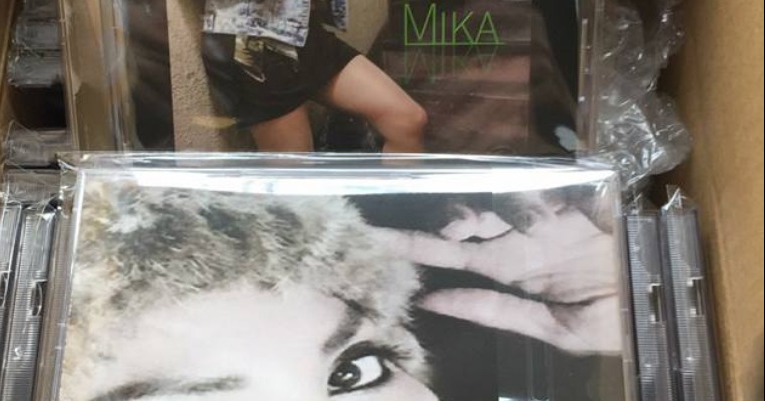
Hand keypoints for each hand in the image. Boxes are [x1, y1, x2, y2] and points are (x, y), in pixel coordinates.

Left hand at [372, 207, 622, 354]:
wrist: (667, 301)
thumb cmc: (616, 321)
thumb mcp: (557, 329)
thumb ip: (498, 311)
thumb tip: (434, 301)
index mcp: (509, 271)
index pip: (446, 257)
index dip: (411, 249)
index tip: (372, 243)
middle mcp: (518, 239)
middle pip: (460, 221)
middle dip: (430, 222)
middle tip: (393, 229)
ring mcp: (543, 216)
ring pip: (489, 199)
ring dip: (467, 207)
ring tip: (451, 220)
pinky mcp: (572, 198)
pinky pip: (536, 186)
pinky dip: (520, 192)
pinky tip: (508, 203)